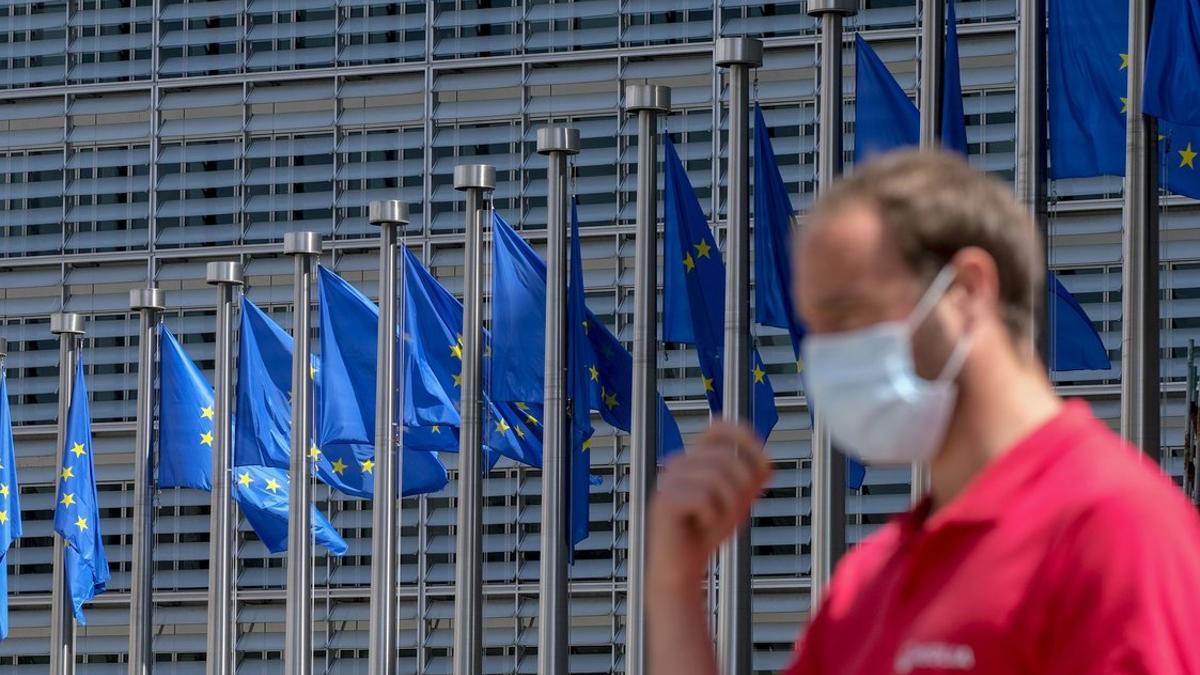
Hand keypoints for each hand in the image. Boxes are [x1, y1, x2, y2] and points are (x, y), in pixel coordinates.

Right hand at [647, 422, 771, 595]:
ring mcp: (668, 481)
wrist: (681, 568)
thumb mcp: (736, 503)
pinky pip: (704, 499)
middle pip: (726, 457)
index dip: (743, 436)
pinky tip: (700, 525)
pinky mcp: (663, 501)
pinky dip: (712, 518)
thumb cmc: (703, 534)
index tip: (764, 458)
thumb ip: (750, 482)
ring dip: (727, 506)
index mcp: (693, 459)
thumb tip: (768, 464)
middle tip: (731, 510)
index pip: (717, 429)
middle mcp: (678, 464)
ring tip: (713, 519)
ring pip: (717, 478)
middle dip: (741, 487)